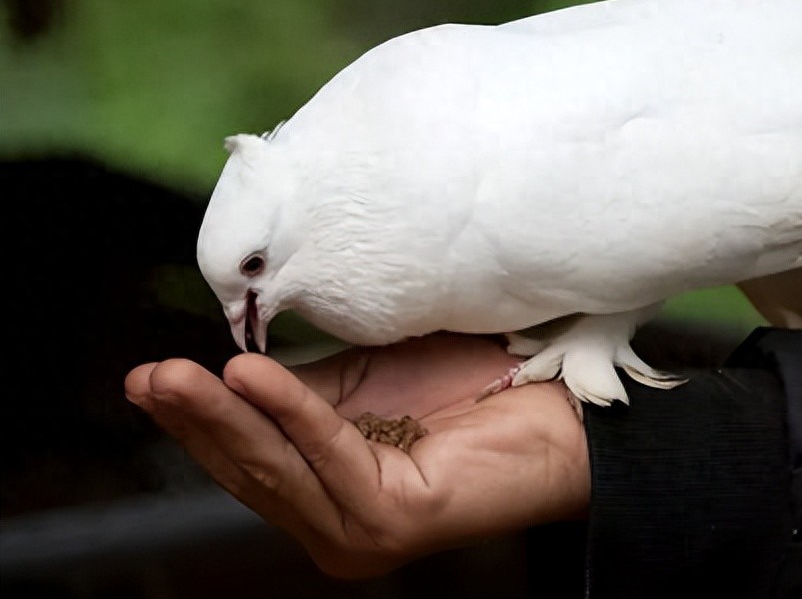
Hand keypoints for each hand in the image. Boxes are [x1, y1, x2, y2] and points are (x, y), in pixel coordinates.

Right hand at [124, 334, 589, 578]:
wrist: (557, 404)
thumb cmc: (471, 383)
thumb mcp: (364, 382)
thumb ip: (304, 388)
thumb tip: (236, 366)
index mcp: (324, 489)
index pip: (246, 457)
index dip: (197, 419)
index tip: (148, 378)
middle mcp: (335, 522)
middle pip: (250, 466)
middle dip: (195, 419)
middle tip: (147, 378)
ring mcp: (362, 531)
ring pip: (278, 466)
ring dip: (222, 418)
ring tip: (177, 377)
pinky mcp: (393, 522)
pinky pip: (331, 456)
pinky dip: (290, 413)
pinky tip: (249, 379)